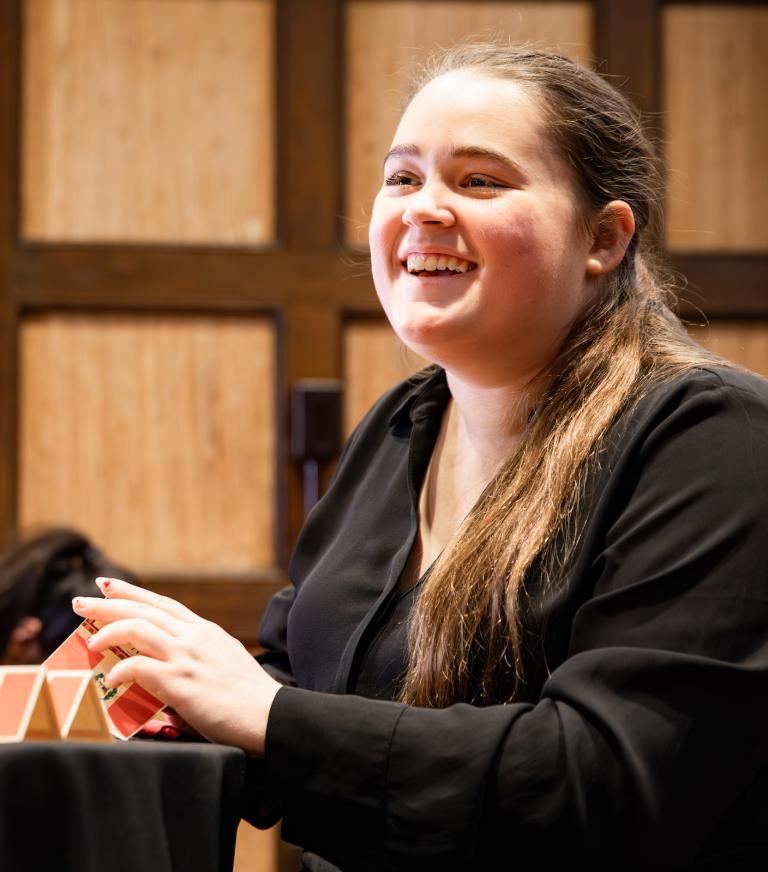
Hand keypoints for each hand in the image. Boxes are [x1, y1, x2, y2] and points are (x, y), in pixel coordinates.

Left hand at [72, 577, 280, 755]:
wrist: (268, 716)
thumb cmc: (248, 698)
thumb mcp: (223, 663)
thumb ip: (198, 657)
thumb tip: (169, 667)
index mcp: (205, 631)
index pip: (162, 603)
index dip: (132, 592)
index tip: (108, 585)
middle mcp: (194, 637)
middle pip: (144, 609)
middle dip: (107, 603)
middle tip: (80, 601)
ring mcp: (187, 657)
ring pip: (138, 629)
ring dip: (108, 631)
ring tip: (89, 641)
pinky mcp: (180, 681)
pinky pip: (138, 667)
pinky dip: (119, 670)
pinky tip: (110, 680)